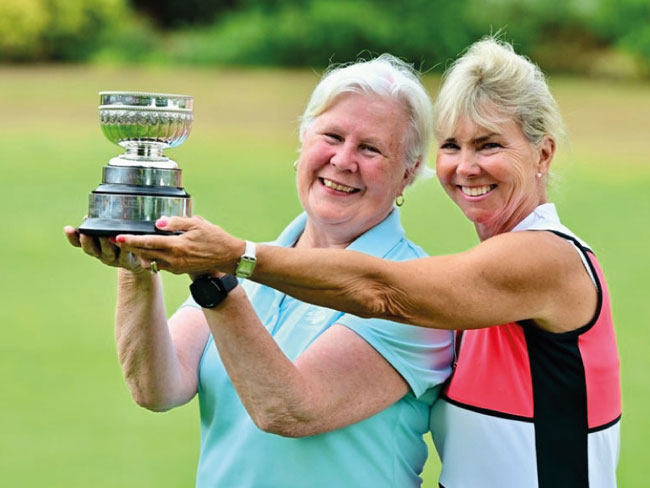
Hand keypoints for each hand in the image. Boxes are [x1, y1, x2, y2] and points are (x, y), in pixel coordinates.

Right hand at [63, 225, 147, 273]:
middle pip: (91, 249)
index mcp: (93, 246)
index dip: (72, 237)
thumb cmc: (121, 241)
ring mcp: (114, 258)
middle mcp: (101, 254)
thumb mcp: (108, 231)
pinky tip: (124, 238)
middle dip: (87, 241)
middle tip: (85, 233)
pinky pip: (125, 253)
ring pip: (108, 252)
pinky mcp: (128, 260)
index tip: (67, 228)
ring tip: (104, 234)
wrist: (138, 258)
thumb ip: (101, 222)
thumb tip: (97, 206)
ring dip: (105, 243)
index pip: (77, 243)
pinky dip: (124, 245)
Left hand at [113, 216, 244, 275]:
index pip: (148, 242)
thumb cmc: (215, 238)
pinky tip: (147, 251)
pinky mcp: (179, 270)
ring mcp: (176, 267)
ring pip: (150, 260)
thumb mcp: (197, 224)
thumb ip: (176, 222)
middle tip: (115, 240)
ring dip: (139, 253)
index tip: (117, 237)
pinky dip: (150, 258)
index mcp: (177, 246)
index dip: (131, 240)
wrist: (228, 257)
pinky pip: (159, 265)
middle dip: (129, 247)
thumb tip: (158, 222)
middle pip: (145, 253)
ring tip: (129, 245)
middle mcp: (174, 259)